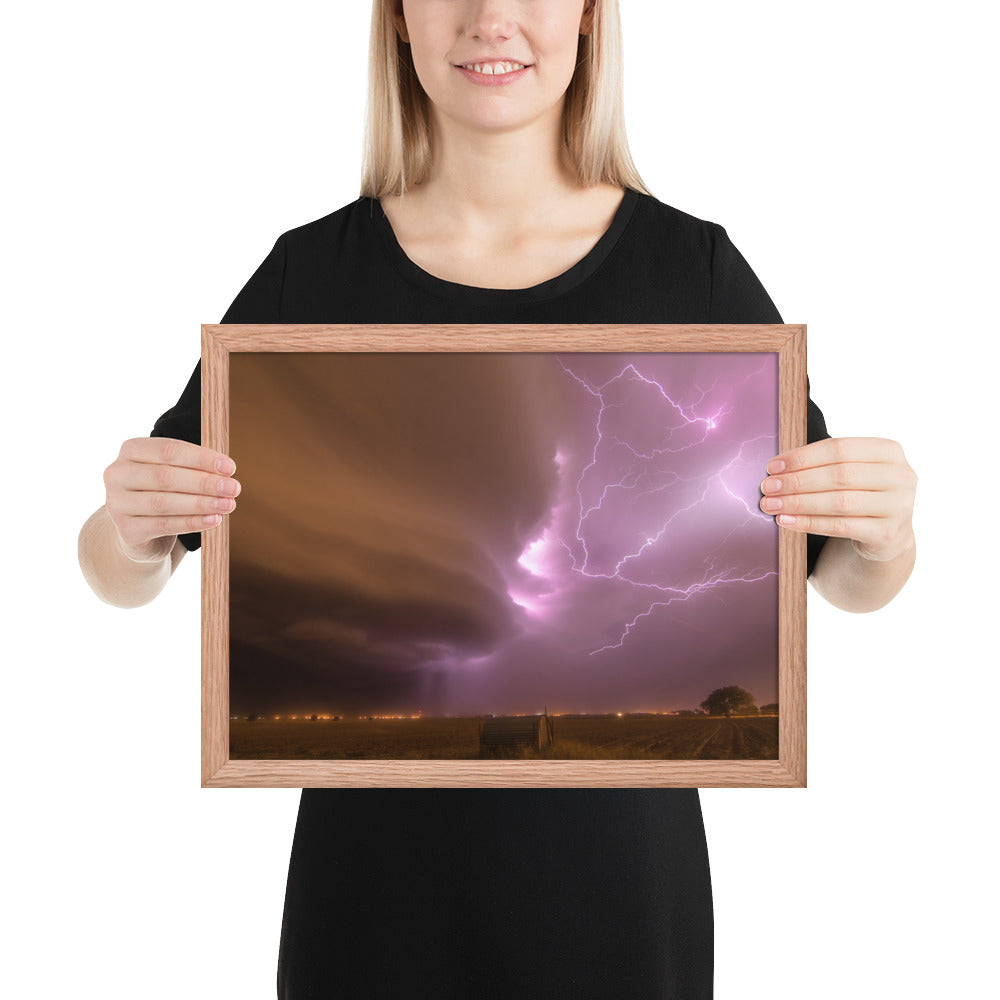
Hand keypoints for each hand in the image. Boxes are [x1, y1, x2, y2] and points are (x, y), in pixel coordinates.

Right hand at [103, 437, 240, 561]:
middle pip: (165, 476)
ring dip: (201, 503)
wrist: (141, 531)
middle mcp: (117, 474)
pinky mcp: (126, 529)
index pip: (168, 450)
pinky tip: (214, 520)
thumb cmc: (164, 492)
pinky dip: (192, 522)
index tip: (230, 467)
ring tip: (228, 505)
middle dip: (204, 482)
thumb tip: (226, 471)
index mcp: (131, 450)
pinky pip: (164, 525)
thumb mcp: (175, 473)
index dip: (201, 458)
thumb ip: (195, 467)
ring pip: (164, 502)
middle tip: (233, 488)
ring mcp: (117, 503)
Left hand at [759, 437, 916, 561]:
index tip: (773, 466)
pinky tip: (786, 521)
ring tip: (771, 505)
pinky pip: (841, 527)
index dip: (803, 457)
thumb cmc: (861, 495)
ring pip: (839, 502)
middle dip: (797, 481)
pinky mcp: (888, 533)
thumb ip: (824, 464)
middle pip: (840, 475)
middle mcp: (900, 476)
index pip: (840, 448)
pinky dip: (809, 523)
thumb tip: (776, 468)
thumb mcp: (853, 472)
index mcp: (889, 451)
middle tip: (767, 487)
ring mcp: (899, 506)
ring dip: (799, 503)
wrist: (887, 535)